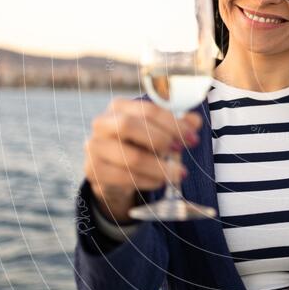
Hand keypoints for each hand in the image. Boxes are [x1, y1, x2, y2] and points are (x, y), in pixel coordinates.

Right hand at [83, 99, 202, 221]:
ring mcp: (94, 147)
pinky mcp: (93, 171)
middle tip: (182, 152)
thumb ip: (178, 125)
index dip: (173, 124)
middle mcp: (102, 123)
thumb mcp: (159, 132)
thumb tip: (195, 120)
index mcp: (119, 107)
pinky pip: (124, 177)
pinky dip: (147, 181)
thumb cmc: (140, 145)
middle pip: (128, 126)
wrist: (114, 172)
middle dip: (161, 140)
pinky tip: (159, 182)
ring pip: (129, 157)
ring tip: (177, 173)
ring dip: (159, 167)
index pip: (148, 110)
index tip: (193, 139)